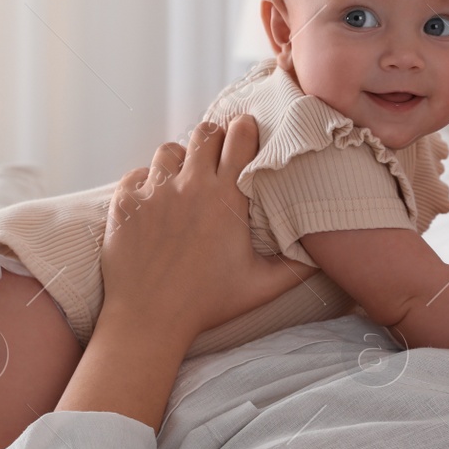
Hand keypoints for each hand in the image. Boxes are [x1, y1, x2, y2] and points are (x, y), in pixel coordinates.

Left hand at [100, 116, 311, 342]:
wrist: (149, 319)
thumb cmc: (207, 304)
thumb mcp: (260, 286)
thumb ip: (296, 266)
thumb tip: (322, 255)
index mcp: (226, 197)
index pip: (239, 137)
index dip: (244, 130)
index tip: (246, 135)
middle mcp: (190, 186)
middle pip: (205, 133)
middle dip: (214, 137)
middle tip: (217, 153)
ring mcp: (155, 192)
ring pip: (169, 150)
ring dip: (180, 160)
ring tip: (183, 178)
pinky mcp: (126, 203)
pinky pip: (137, 175)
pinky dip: (146, 182)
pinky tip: (153, 202)